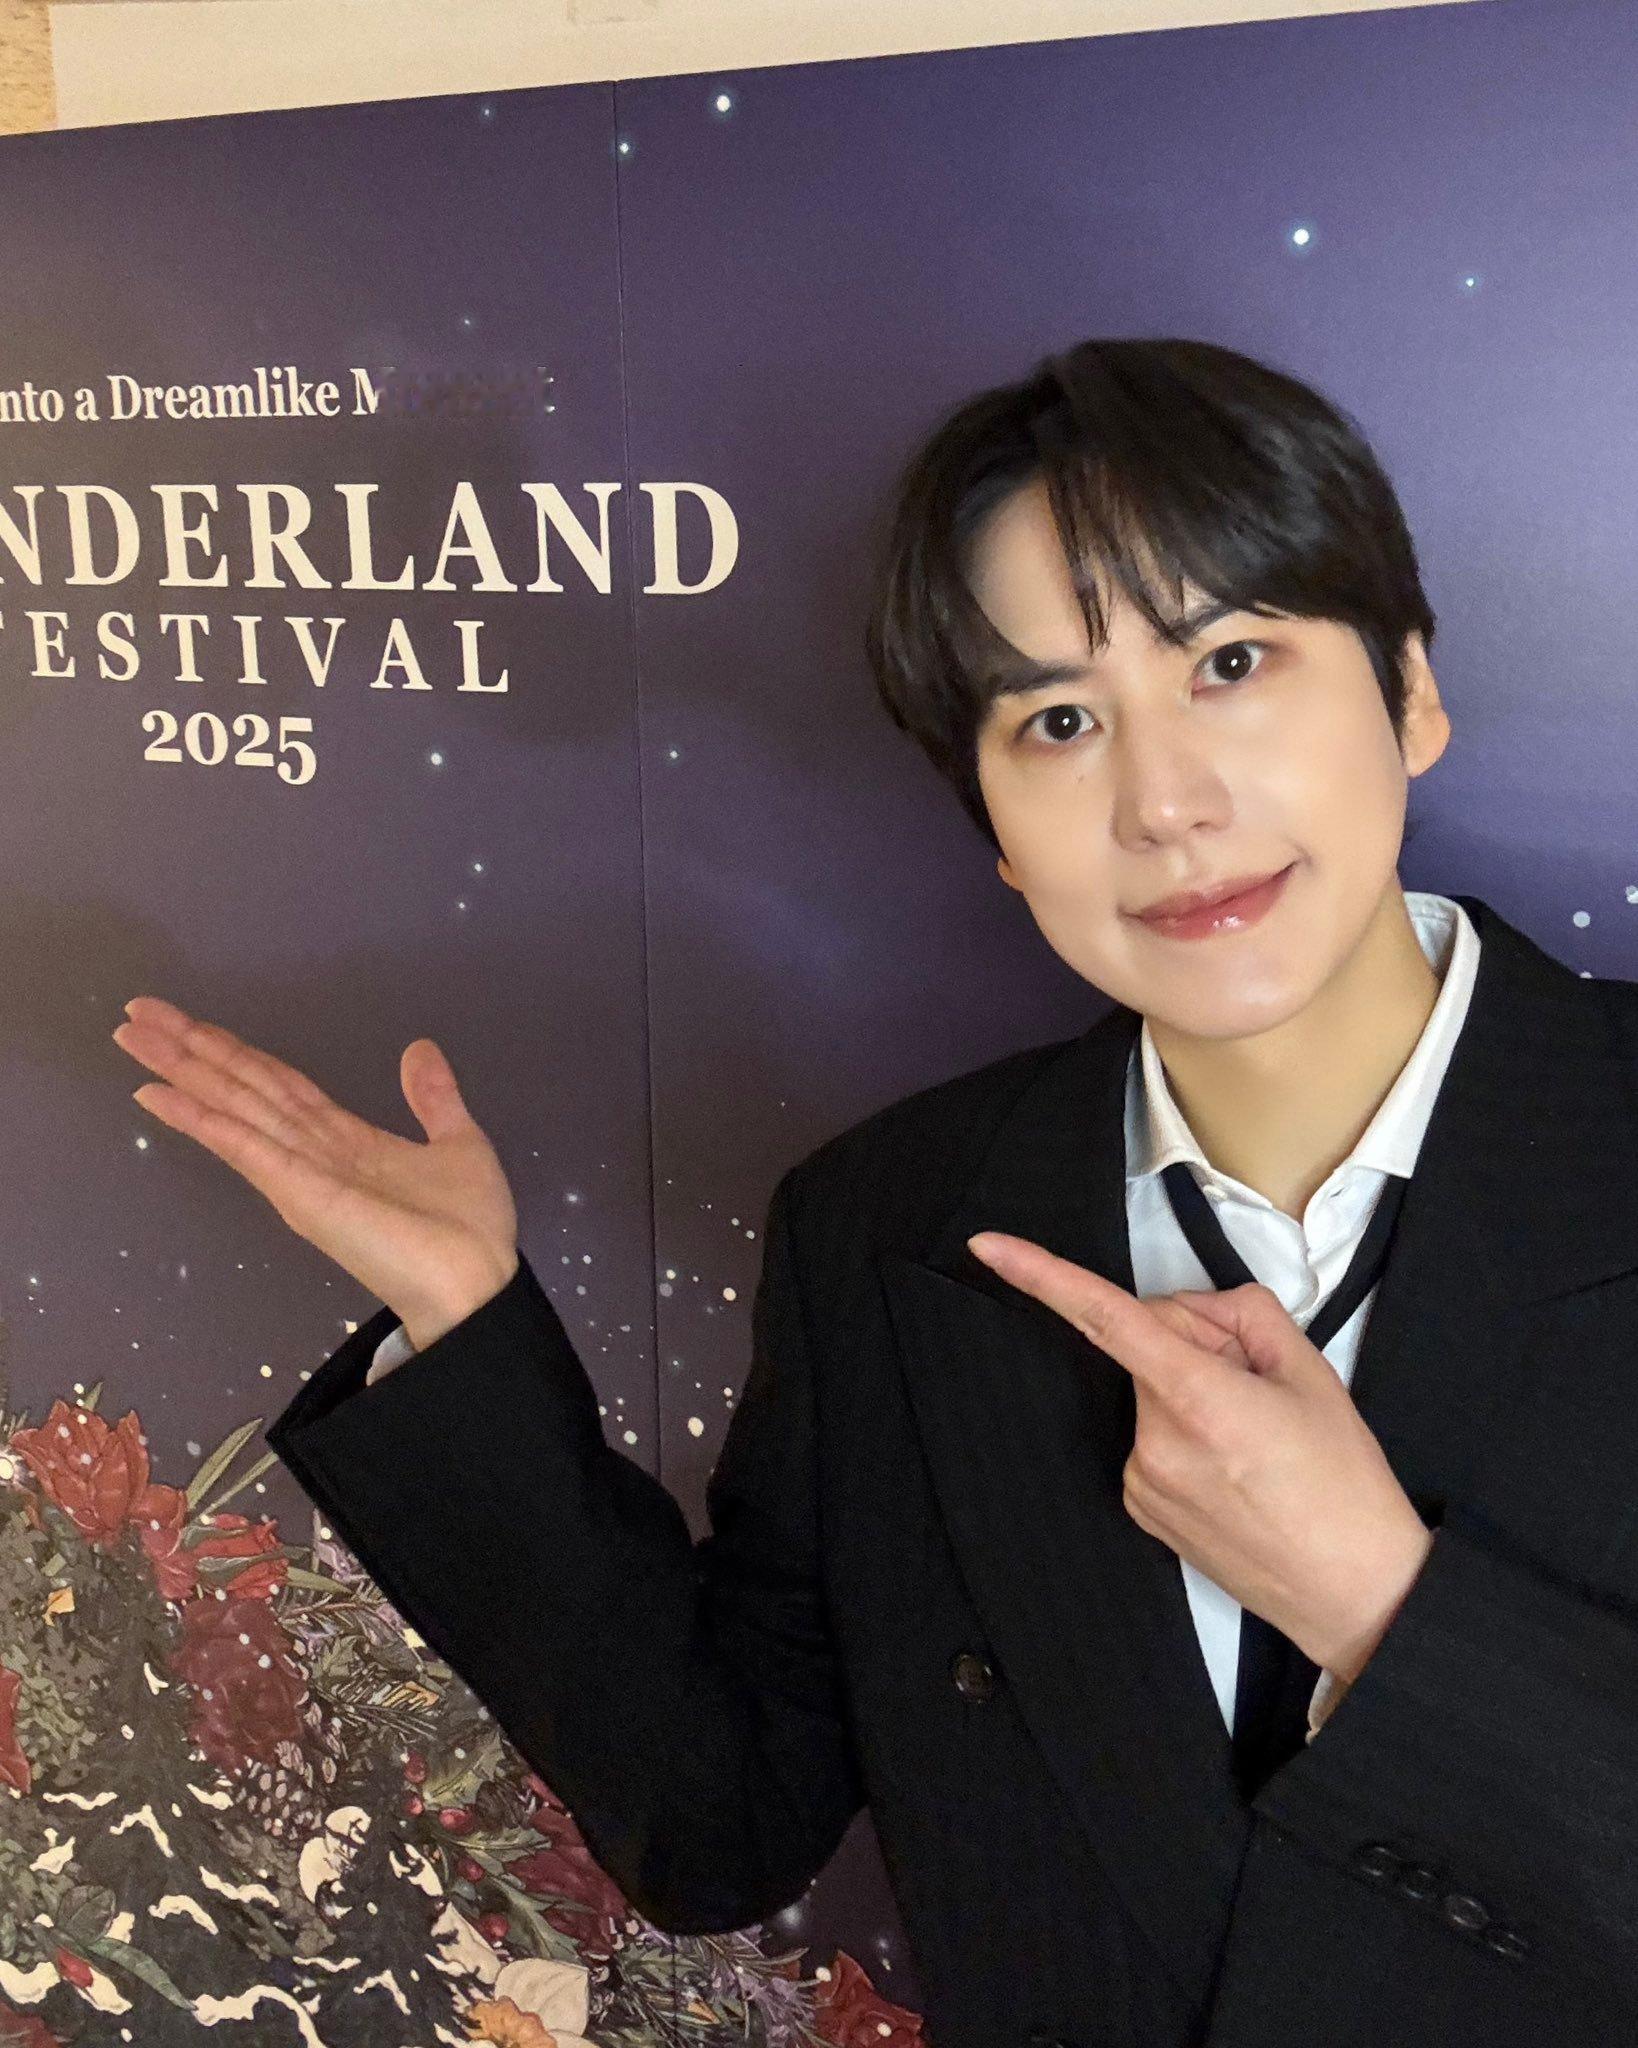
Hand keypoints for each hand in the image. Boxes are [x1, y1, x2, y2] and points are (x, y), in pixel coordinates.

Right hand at [112, 998, 519, 1350]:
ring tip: (133, 1036)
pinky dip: (200, 1118)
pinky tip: (160, 1094)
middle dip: (189, 1050)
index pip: (276, 1084)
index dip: (233, 1051)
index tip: (190, 1024)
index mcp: (344, 1140)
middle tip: (137, 1013)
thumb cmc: (468, 1228)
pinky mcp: (299, 1193)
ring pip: (231, 1106)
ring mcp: (299, 1171)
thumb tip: (418, 1049)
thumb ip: (432, 1098)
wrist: (476, 1285)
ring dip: (181, 1070)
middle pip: (240, 1087)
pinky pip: (243, 1145)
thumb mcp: (457, 1142)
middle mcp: (311, 1151)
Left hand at [966, 1231, 1433, 1680]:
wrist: (1354, 1591)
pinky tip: (1238, 1469)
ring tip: (1259, 1442)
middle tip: (1262, 1388)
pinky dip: (1189, 1437)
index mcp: (1197, 1399)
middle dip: (1197, 1348)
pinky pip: (1154, 1440)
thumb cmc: (1343, 1488)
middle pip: (1151, 1350)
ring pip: (1155, 1397)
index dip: (1040, 1276)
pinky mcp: (1142, 1508)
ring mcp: (1142, 1480)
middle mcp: (1154, 1442)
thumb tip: (1199, 1312)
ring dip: (1194, 1397)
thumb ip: (1245, 1315)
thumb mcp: (1311, 1374)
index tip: (989, 1247)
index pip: (1105, 1318)